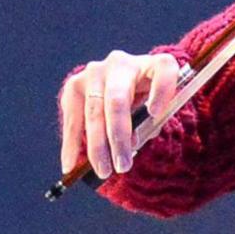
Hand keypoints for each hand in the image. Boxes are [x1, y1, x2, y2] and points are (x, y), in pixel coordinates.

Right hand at [58, 50, 188, 179]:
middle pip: (117, 100)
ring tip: (103, 171)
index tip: (155, 113)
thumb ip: (152, 122)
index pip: (164, 70)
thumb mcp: (161, 109)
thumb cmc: (148, 101)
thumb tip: (131, 143)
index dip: (161, 90)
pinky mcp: (75, 84)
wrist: (124, 84)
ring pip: (92, 111)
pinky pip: (72, 116)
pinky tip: (70, 165)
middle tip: (122, 167)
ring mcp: (95, 71)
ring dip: (96, 145)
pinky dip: (71, 143)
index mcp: (153, 64)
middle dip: (118, 137)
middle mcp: (121, 62)